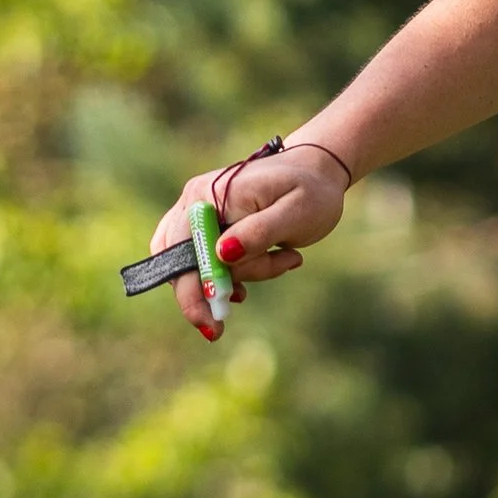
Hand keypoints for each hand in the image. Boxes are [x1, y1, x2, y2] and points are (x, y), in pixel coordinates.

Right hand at [150, 143, 351, 335]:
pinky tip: (262, 265)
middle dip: (211, 292)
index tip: (211, 323)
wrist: (316, 174)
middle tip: (230, 317)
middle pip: (181, 262)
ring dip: (235, 277)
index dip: (194, 290)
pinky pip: (202, 260)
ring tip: (282, 259)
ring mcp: (195, 211)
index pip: (185, 250)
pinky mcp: (204, 224)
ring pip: (195, 265)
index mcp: (211, 196)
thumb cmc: (311, 192)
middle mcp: (194, 201)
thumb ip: (259, 233)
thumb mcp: (295, 213)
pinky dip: (229, 273)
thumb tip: (222, 254)